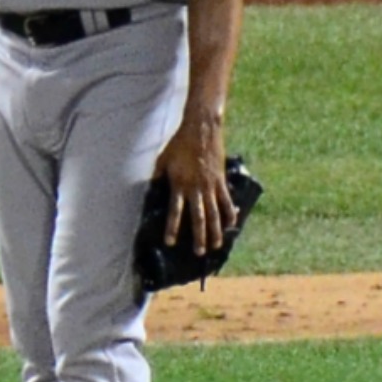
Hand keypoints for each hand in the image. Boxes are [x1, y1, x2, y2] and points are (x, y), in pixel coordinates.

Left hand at [152, 121, 236, 258]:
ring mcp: (211, 185)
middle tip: (200, 252)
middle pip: (199, 217)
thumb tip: (148, 189)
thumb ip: (157, 176)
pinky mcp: (221, 180)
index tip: (170, 242)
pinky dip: (230, 212)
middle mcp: (196, 188)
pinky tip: (233, 223)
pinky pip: (227, 200)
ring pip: (215, 213)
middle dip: (199, 237)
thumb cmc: (179, 143)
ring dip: (216, 230)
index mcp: (180, 184)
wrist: (202, 129)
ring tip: (217, 244)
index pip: (175, 212)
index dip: (172, 228)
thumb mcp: (163, 159)